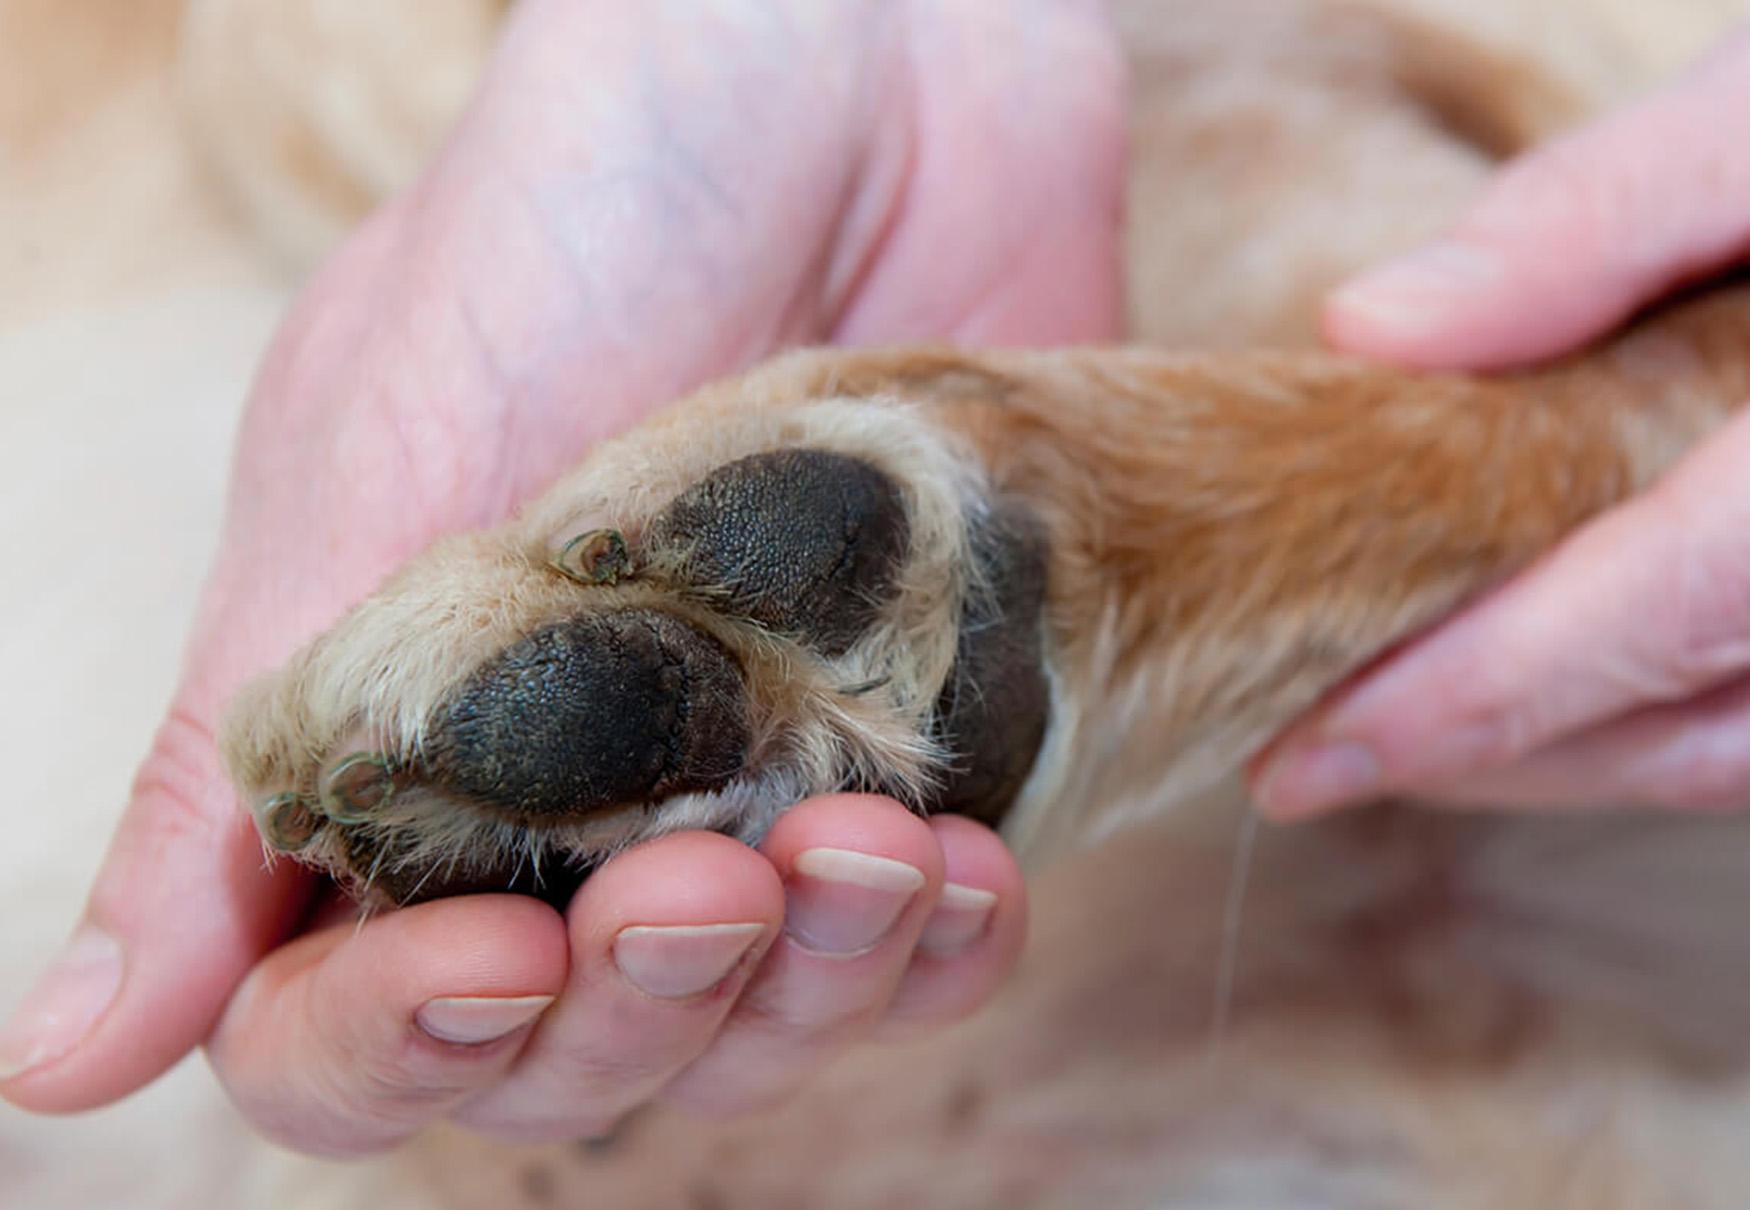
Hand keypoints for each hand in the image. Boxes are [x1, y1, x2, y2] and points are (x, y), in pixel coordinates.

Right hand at [0, 0, 1123, 1153]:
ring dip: (813, 991)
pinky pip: (934, 928)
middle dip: (642, 1012)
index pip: (352, 1025)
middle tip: (704, 880)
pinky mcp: (931, 725)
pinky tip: (967, 876)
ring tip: (864, 855)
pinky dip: (948, 941)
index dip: (403, 1045)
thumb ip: (238, 766)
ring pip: (767, 1022)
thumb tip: (61, 1054)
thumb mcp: (372, 473)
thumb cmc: (579, 220)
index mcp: (397, 750)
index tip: (496, 956)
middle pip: (584, 1056)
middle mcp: (578, 795)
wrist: (852, 56)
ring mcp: (763, 772)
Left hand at [1255, 30, 1749, 817]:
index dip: (1489, 692)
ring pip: (1712, 752)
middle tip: (1301, 754)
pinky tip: (1484, 691)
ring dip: (1538, 758)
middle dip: (1482, 750)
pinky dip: (1607, 729)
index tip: (1316, 748)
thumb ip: (1588, 221)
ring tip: (1369, 733)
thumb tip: (1366, 330)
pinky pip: (1732, 726)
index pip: (1679, 601)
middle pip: (1686, 723)